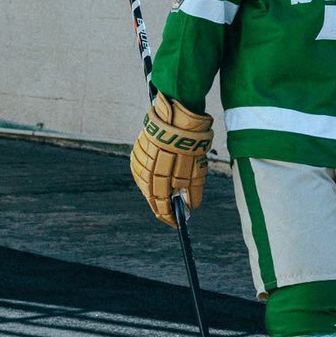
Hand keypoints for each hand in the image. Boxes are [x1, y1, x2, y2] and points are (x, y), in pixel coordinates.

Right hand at [130, 94, 212, 225]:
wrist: (179, 112)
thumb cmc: (192, 141)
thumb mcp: (198, 168)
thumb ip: (193, 190)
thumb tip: (188, 208)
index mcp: (162, 176)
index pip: (163, 205)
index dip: (169, 216)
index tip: (175, 224)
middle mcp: (147, 171)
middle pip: (151, 196)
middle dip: (161, 207)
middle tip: (169, 215)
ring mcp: (140, 159)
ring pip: (143, 183)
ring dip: (152, 193)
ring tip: (162, 199)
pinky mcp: (137, 149)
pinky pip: (139, 169)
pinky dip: (146, 177)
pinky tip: (152, 180)